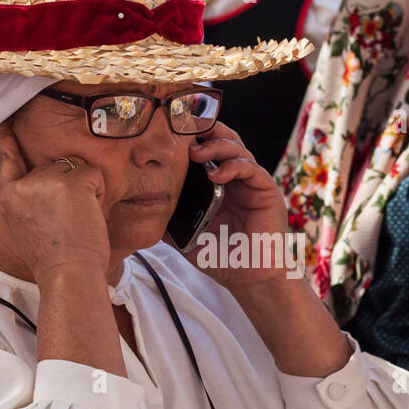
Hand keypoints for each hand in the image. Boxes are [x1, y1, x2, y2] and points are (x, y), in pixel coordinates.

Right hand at [0, 122, 110, 281]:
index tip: (2, 127)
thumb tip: (34, 178)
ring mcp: (47, 181)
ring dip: (84, 189)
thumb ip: (26, 200)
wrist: (68, 275)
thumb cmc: (54, 259)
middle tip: (67, 221)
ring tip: (78, 218)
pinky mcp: (72, 182)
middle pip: (53, 166)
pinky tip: (90, 214)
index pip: (5, 162)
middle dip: (67, 186)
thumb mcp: (24, 226)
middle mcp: (23, 185)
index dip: (4, 143)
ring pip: (75, 167)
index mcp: (9, 198)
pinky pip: (94, 173)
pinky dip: (99, 193)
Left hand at [182, 122, 290, 288]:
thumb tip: (141, 211)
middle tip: (186, 130)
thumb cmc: (221, 257)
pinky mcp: (266, 191)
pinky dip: (233, 167)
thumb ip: (170, 220)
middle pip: (224, 140)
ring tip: (196, 153)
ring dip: (217, 146)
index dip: (193, 137)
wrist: (249, 278)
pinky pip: (251, 169)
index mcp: (218, 183)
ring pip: (238, 148)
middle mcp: (236, 178)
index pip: (207, 149)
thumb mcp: (187, 235)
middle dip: (206, 131)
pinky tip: (216, 175)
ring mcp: (252, 183)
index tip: (172, 131)